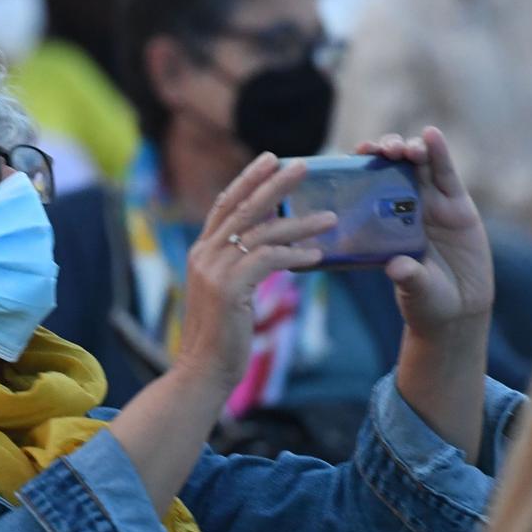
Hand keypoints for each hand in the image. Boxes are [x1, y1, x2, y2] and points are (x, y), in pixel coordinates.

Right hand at [169, 153, 332, 394]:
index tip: (270, 160)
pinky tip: (317, 255)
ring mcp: (214, 270)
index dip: (247, 180)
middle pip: (244, 208)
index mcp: (201, 252)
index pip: (224, 205)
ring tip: (330, 217)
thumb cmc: (221, 337)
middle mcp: (204, 255)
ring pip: (262, 233)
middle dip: (274, 184)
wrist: (202, 371)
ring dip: (300, 223)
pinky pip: (269, 260)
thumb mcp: (226, 294)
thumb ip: (238, 267)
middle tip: (303, 165)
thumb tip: (267, 249)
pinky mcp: (230, 288)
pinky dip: (295, 255)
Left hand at [354, 129, 493, 337]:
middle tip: (380, 150)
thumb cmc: (427, 301)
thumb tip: (396, 268)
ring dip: (410, 148)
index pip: (367, 186)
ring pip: (419, 165)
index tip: (350, 157)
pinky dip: (439, 152)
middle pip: (392, 167)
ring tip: (404, 148)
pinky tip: (431, 135)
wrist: (461, 310)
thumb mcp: (415, 290)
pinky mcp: (457, 205)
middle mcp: (405, 207)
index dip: (359, 167)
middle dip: (385, 151)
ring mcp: (432, 203)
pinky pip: (447, 174)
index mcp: (383, 223)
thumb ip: (407, 278)